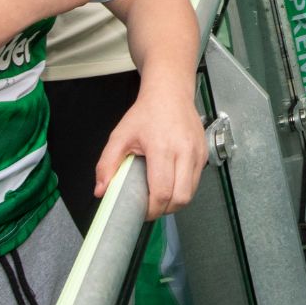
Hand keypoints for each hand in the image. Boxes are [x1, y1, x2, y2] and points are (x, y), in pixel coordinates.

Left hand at [95, 77, 206, 218]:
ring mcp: (198, 153)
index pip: (162, 191)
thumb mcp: (120, 135)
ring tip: (160, 195)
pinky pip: (197, 181)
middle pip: (181, 198)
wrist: (170, 93)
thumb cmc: (146, 114)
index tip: (141, 211)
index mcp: (163, 148)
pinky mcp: (204, 153)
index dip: (152, 209)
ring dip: (176, 201)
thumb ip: (107, 164)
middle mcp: (185, 151)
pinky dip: (184, 188)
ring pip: (191, 193)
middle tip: (151, 206)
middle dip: (165, 209)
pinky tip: (171, 180)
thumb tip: (101, 191)